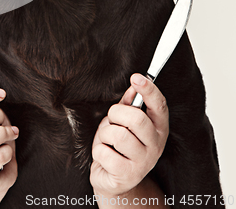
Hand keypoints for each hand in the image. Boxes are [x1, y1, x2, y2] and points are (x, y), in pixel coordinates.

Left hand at [90, 74, 168, 198]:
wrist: (114, 179)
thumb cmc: (119, 145)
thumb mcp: (124, 122)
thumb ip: (129, 104)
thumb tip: (133, 86)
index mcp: (159, 128)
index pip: (159, 105)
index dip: (149, 90)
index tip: (137, 77)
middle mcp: (156, 145)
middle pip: (136, 118)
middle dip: (116, 114)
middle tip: (112, 119)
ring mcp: (143, 162)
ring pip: (118, 135)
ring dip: (105, 133)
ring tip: (107, 140)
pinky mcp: (127, 175)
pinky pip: (105, 152)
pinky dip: (99, 150)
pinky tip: (105, 156)